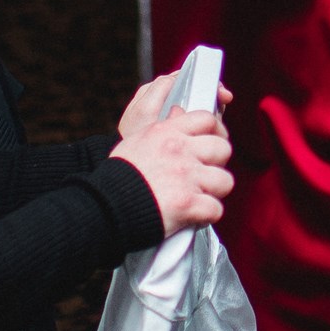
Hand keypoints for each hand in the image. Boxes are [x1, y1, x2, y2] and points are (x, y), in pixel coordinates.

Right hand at [112, 70, 232, 234]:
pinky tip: (194, 215)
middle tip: (205, 174)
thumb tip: (179, 115)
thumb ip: (162, 129)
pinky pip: (216, 209)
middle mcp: (179, 150)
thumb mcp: (137, 139)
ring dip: (214, 192)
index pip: (207, 119)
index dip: (216, 132)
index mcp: (167, 131)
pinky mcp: (188, 204)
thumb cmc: (118, 176)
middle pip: (223, 149)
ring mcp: (186, 176)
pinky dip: (207, 215)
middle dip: (217, 164)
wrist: (104, 205)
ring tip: (200, 197)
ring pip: (225, 180)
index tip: (212, 144)